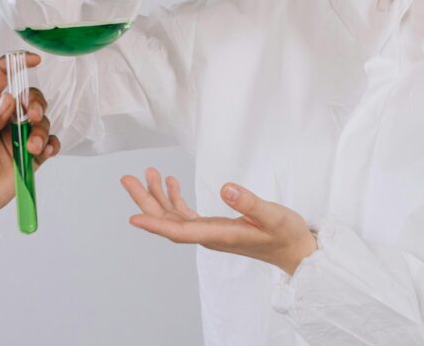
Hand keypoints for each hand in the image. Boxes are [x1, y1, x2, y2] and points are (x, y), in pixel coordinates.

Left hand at [0, 54, 60, 236]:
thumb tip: (8, 100)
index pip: (3, 74)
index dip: (18, 62)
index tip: (33, 60)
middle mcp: (4, 118)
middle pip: (30, 97)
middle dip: (36, 103)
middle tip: (30, 117)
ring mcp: (17, 138)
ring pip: (42, 122)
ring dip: (42, 130)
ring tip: (32, 148)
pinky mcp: (28, 159)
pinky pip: (48, 145)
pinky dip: (51, 145)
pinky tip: (44, 152)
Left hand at [121, 168, 317, 275]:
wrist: (296, 250)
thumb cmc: (286, 235)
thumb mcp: (273, 215)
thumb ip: (250, 204)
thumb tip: (226, 188)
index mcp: (219, 235)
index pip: (180, 231)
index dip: (156, 224)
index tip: (133, 217)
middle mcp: (209, 235)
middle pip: (169, 221)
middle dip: (146, 201)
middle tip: (127, 178)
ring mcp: (210, 231)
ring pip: (174, 216)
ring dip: (157, 196)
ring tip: (145, 173)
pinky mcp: (215, 226)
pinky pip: (187, 214)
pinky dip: (175, 198)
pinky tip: (171, 183)